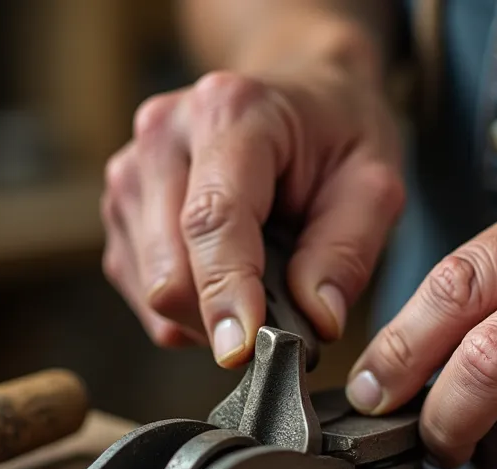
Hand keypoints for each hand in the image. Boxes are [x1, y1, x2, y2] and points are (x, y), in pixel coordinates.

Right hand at [100, 64, 403, 365]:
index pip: (212, 219)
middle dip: (226, 316)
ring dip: (208, 314)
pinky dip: (188, 307)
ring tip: (260, 281)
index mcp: (230, 112)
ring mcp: (131, 171)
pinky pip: (143, 292)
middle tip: (285, 320)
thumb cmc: (338, 136)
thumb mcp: (375, 183)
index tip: (243, 349)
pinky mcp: (121, 209)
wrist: (300, 92)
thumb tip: (317, 320)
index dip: (224, 291)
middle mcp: (164, 134)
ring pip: (152, 290)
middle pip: (170, 270)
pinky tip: (227, 275)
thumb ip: (347, 252)